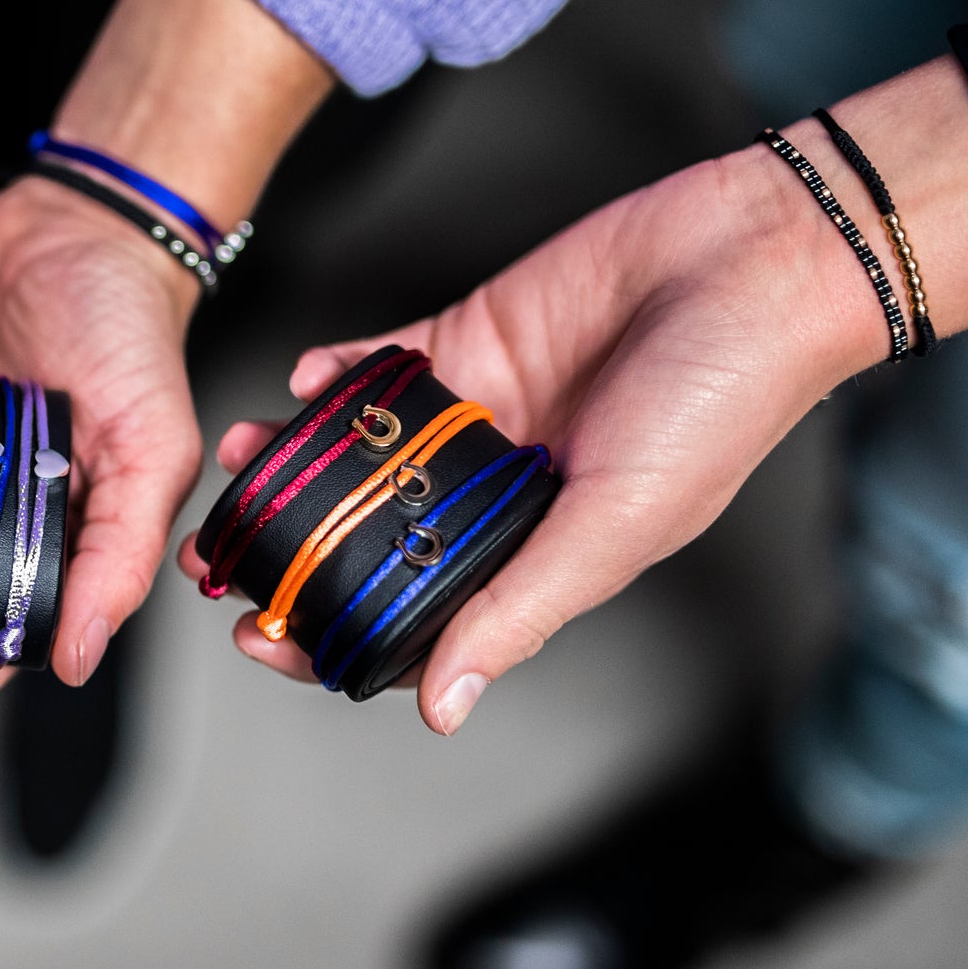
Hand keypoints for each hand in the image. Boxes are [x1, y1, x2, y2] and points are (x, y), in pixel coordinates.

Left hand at [184, 61, 967, 734]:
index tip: (263, 638)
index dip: (338, 633)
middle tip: (213, 553)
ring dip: (294, 457)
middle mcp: (494, 490)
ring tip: (242, 458)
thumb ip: (520, 610)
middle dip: (288, 547)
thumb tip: (445, 709)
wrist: (754, 259)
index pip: (417, 615)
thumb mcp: (617, 525)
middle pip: (367, 534)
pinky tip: (302, 380)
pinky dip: (332, 374)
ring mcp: (475, 415)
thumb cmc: (721, 401)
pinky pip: (379, 364)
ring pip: (358, 449)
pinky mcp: (467, 337)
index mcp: (534, 549)